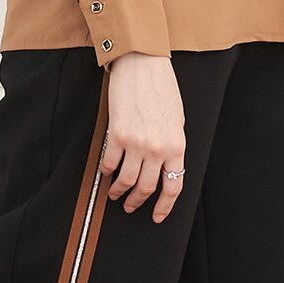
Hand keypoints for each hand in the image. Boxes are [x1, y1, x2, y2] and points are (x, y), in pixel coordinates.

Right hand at [101, 53, 185, 223]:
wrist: (143, 64)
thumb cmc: (162, 89)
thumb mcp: (177, 121)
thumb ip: (172, 146)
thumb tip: (164, 167)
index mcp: (177, 147)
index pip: (173, 187)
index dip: (164, 207)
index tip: (156, 217)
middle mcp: (158, 149)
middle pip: (147, 188)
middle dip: (137, 201)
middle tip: (130, 206)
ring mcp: (137, 144)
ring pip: (127, 181)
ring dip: (119, 191)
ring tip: (115, 194)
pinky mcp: (118, 135)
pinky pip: (110, 163)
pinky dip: (107, 172)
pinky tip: (106, 174)